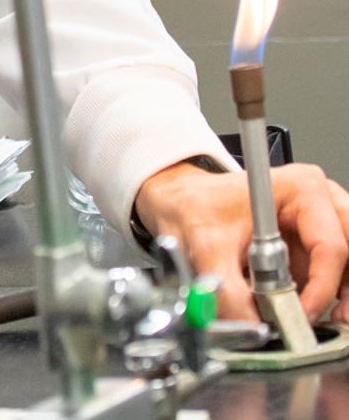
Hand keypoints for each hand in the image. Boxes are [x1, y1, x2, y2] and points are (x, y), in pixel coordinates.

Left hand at [134, 159, 348, 322]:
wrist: (183, 201)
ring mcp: (324, 222)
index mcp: (300, 188)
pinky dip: (334, 293)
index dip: (322, 288)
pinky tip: (318, 310)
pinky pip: (341, 271)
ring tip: (327, 320)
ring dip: (343, 294)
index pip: (331, 247)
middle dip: (347, 289)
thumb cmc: (196, 205)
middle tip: (336, 321)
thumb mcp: (205, 244)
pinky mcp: (318, 243)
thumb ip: (229, 289)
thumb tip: (254, 327)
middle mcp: (321, 201)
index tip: (303, 314)